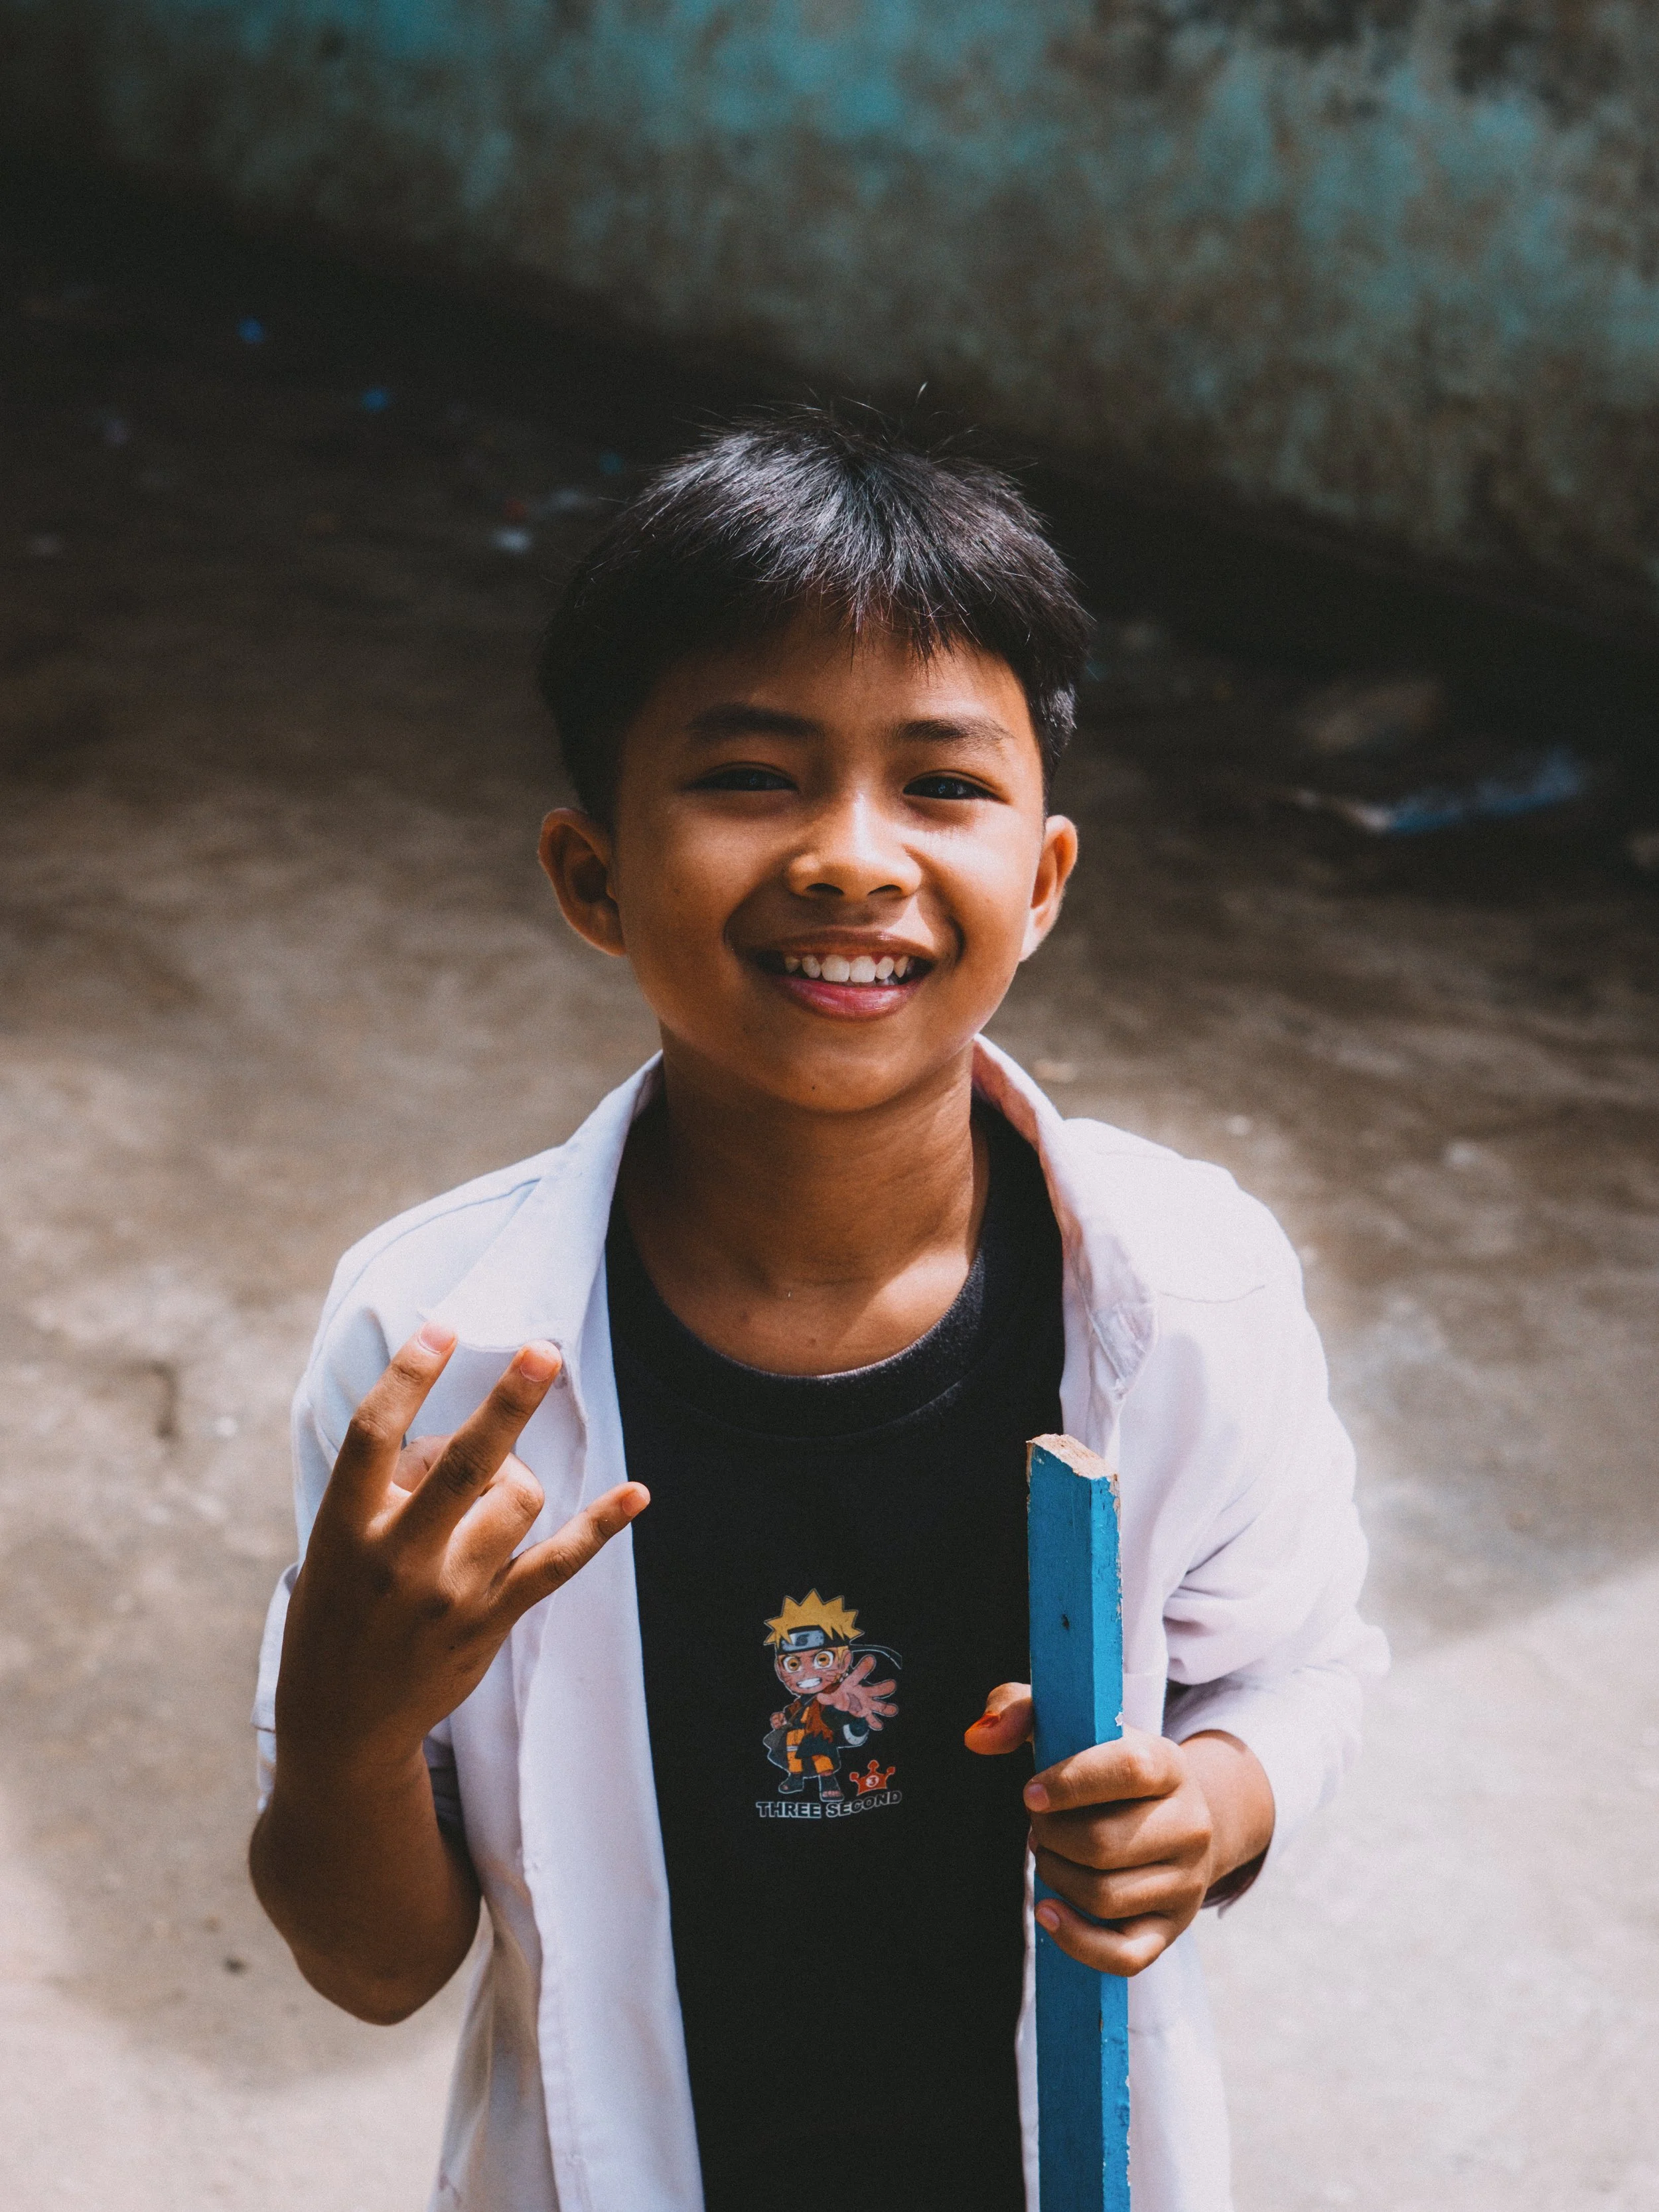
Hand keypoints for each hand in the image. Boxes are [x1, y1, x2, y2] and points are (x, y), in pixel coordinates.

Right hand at [275, 1321, 648, 1772]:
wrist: (342, 1723)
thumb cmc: (338, 1611)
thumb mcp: (332, 1546)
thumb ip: (386, 1490)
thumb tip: (458, 1434)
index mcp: (344, 1528)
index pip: (374, 1435)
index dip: (408, 1376)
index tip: (441, 1329)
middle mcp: (397, 1558)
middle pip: (463, 1462)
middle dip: (509, 1402)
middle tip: (543, 1351)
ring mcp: (449, 1593)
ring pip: (516, 1498)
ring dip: (514, 1474)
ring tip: (491, 1487)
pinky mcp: (491, 1621)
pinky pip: (558, 1562)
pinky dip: (600, 1526)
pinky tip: (637, 1495)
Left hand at [822, 1654, 898, 1728]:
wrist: (841, 1702)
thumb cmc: (839, 1693)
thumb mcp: (832, 1694)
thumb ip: (827, 1696)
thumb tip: (819, 1697)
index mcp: (855, 1682)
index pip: (860, 1674)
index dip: (864, 1667)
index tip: (870, 1659)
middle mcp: (864, 1692)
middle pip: (876, 1689)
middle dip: (884, 1687)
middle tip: (893, 1684)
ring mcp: (866, 1703)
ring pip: (879, 1704)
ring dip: (886, 1707)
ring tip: (893, 1709)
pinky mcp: (865, 1713)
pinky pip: (872, 1719)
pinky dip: (875, 1722)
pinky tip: (879, 1725)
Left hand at [965, 1683, 1272, 1976]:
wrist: (1172, 1816)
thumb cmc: (1104, 1768)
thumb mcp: (1071, 1725)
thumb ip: (1018, 1709)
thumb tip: (978, 1739)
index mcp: (1169, 1764)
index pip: (1130, 1769)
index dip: (1071, 1782)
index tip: (1030, 1793)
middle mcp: (1190, 1824)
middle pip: (1104, 1843)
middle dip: (1051, 1836)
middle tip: (1038, 1825)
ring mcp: (1187, 1881)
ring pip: (1105, 1895)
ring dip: (1056, 1876)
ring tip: (1048, 1855)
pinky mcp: (1172, 1928)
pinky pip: (1124, 1955)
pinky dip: (1077, 1940)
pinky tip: (1047, 1911)